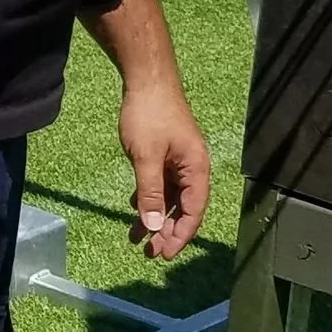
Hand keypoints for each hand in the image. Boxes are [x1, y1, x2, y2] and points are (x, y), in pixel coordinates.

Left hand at [118, 77, 210, 260]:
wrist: (146, 78)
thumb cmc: (149, 114)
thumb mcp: (146, 158)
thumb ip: (150, 193)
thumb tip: (154, 227)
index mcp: (196, 169)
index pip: (194, 212)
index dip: (180, 235)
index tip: (164, 254)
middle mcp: (192, 167)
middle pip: (183, 208)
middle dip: (166, 232)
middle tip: (149, 253)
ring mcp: (179, 160)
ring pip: (170, 198)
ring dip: (155, 218)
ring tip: (138, 239)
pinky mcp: (166, 153)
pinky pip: (160, 184)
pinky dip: (149, 198)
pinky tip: (134, 210)